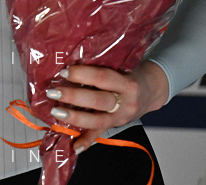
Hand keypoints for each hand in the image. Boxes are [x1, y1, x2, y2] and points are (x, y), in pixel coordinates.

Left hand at [45, 60, 168, 152]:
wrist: (152, 91)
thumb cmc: (129, 74)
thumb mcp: (121, 67)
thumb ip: (100, 65)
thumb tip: (69, 60)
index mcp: (128, 84)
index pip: (103, 78)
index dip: (83, 74)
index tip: (64, 71)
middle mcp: (126, 103)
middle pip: (99, 101)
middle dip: (74, 97)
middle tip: (53, 92)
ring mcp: (120, 117)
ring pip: (97, 121)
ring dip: (75, 118)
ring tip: (55, 112)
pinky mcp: (115, 126)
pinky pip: (99, 134)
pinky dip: (86, 141)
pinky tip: (74, 146)